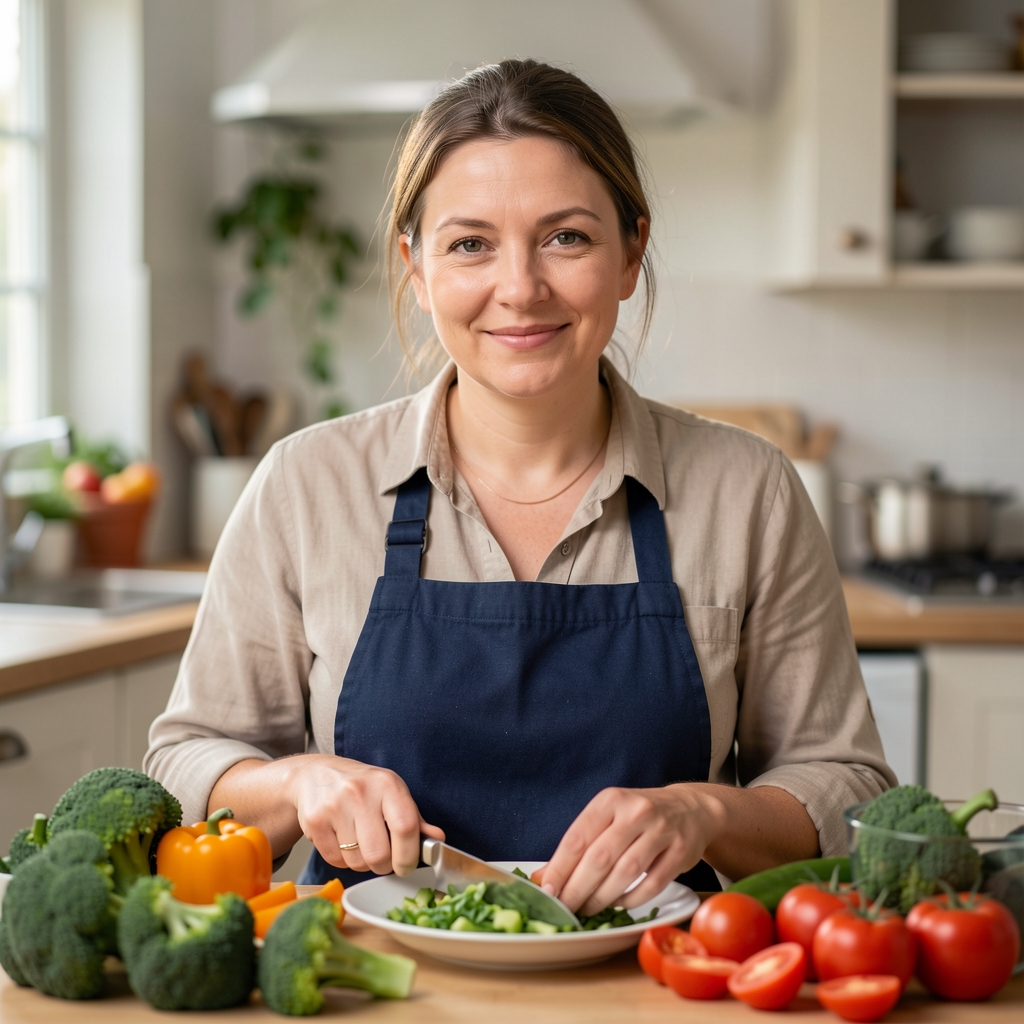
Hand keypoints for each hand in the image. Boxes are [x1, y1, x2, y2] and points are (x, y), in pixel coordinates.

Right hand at [286, 754, 443, 875]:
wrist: (315, 774)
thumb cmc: (361, 786)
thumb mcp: (391, 792)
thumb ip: (414, 819)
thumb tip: (438, 840)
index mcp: (387, 784)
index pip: (405, 828)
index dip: (409, 856)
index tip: (407, 866)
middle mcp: (360, 792)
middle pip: (379, 854)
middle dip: (384, 865)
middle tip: (383, 858)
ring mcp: (335, 806)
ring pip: (356, 862)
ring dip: (362, 863)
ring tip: (360, 844)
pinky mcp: (314, 821)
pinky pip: (335, 860)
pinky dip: (342, 860)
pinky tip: (342, 841)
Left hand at [538, 785, 724, 915]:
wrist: (690, 809)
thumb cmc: (638, 817)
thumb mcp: (607, 818)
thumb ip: (579, 845)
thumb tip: (543, 877)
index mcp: (610, 800)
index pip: (578, 837)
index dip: (560, 868)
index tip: (546, 891)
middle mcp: (636, 811)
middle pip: (600, 857)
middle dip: (577, 888)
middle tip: (565, 908)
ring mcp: (661, 830)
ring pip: (626, 871)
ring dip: (602, 897)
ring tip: (588, 909)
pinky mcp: (681, 851)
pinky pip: (652, 884)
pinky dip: (631, 899)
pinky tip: (618, 903)